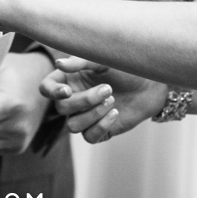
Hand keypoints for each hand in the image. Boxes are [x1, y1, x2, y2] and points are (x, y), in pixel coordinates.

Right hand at [39, 57, 167, 143]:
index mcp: (69, 79)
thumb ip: (81, 62)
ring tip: (112, 101)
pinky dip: (101, 125)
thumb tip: (59, 64)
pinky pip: (89, 137)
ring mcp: (85, 116)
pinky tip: (115, 113)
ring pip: (73, 126)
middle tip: (108, 89)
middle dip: (84, 101)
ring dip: (93, 114)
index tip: (68, 90)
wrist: (150, 84)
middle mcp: (74, 99)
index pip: (46, 88)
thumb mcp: (103, 60)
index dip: (52, 91)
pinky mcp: (99, 131)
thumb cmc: (125, 68)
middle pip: (61, 108)